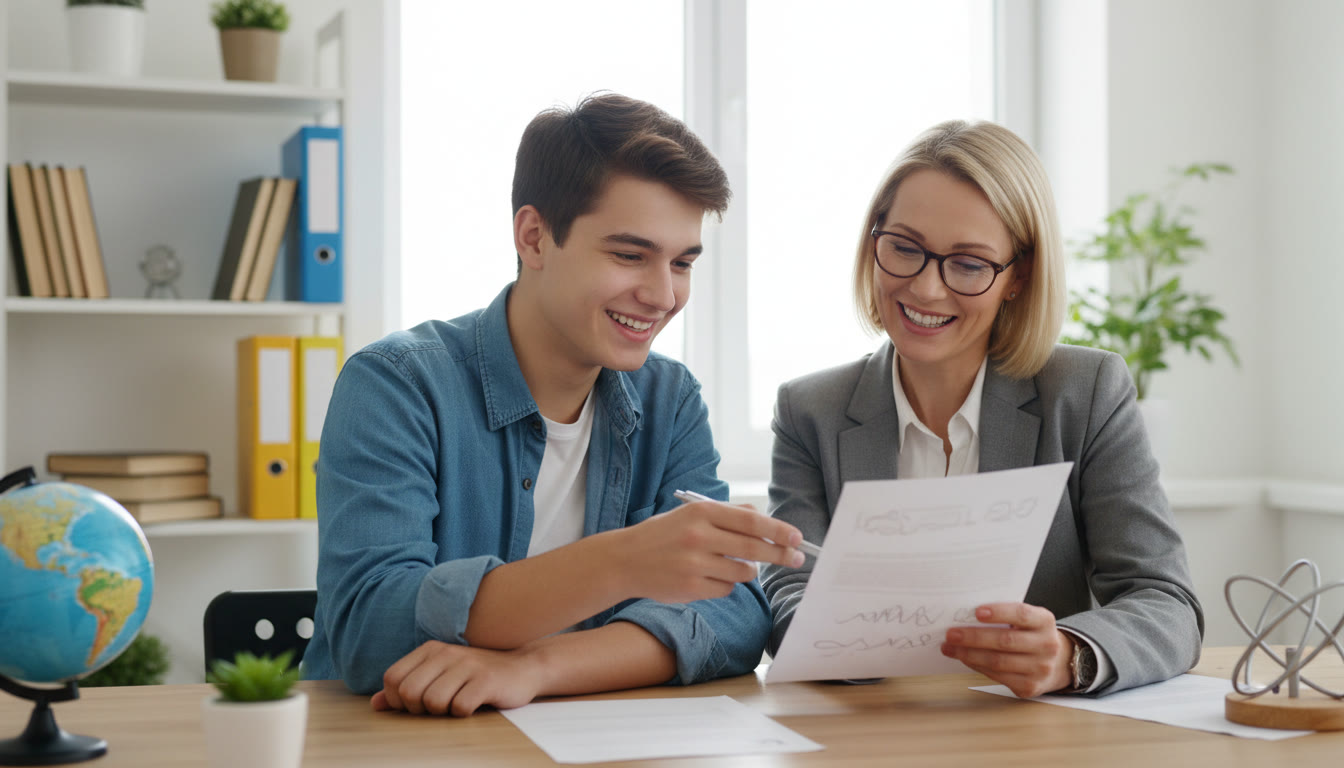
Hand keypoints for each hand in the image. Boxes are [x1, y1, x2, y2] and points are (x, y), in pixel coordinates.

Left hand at [371, 640, 541, 716]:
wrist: (522, 668)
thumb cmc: (476, 676)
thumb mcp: (439, 676)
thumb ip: (407, 688)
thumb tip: (375, 705)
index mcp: (430, 650)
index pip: (392, 678)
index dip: (397, 700)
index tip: (416, 705)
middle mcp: (446, 653)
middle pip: (409, 693)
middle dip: (418, 710)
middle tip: (437, 708)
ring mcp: (467, 665)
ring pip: (432, 702)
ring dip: (442, 712)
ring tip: (456, 704)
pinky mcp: (486, 680)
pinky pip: (459, 707)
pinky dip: (463, 713)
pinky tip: (473, 704)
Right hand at [614, 499, 804, 603]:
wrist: (624, 560)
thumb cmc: (664, 535)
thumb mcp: (691, 514)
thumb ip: (728, 514)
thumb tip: (764, 518)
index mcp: (701, 512)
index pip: (751, 522)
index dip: (779, 531)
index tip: (797, 537)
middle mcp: (699, 536)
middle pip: (754, 548)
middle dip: (780, 554)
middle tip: (796, 558)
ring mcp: (694, 564)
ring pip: (743, 572)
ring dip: (747, 571)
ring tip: (731, 565)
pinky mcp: (691, 588)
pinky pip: (726, 589)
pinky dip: (725, 585)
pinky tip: (708, 577)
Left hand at [939, 602, 1072, 697]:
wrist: (1056, 662)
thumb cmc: (1030, 634)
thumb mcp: (1027, 620)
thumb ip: (1005, 615)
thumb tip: (966, 616)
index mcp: (1044, 621)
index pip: (1021, 614)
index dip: (999, 612)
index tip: (976, 611)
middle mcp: (1047, 645)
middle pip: (1005, 641)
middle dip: (973, 637)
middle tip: (951, 634)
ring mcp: (1040, 668)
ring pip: (998, 661)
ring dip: (969, 654)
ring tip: (950, 648)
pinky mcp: (1030, 687)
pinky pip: (997, 676)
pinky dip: (977, 666)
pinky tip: (965, 659)